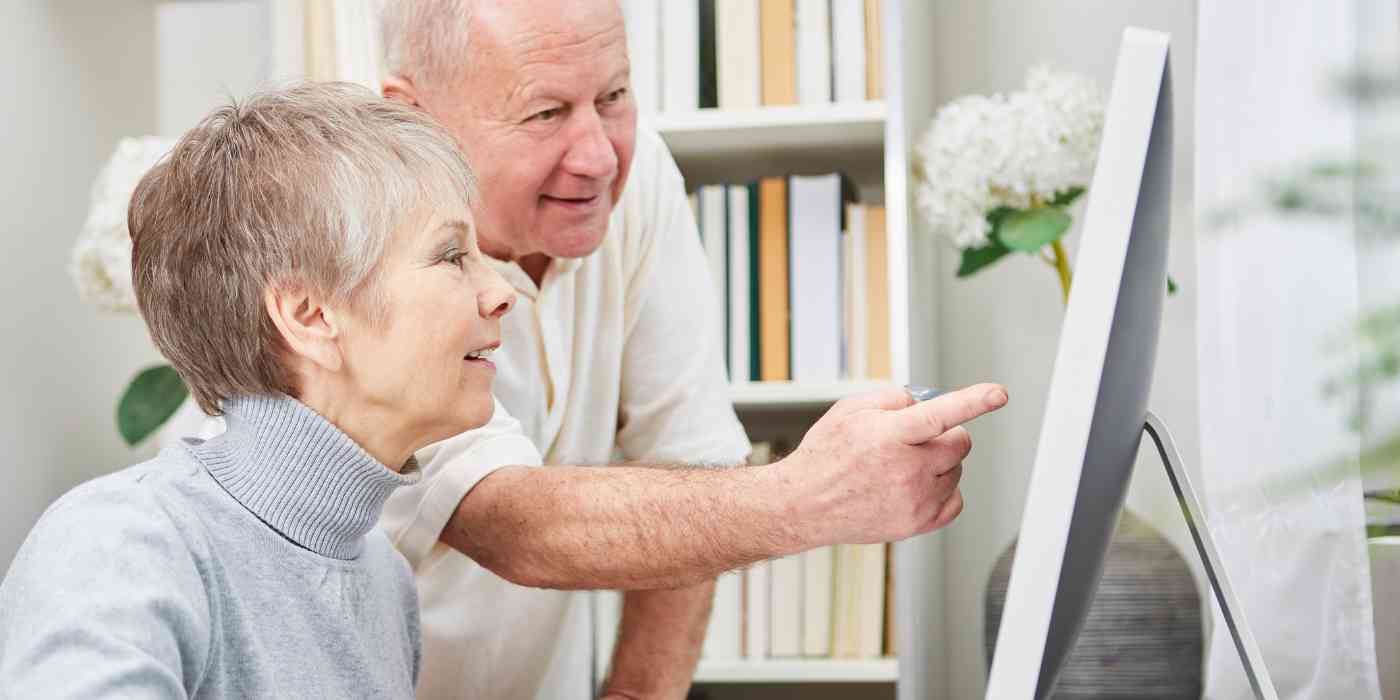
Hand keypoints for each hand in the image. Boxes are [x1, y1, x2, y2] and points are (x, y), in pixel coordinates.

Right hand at [775, 383, 1007, 547]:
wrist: (805, 504)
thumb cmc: (825, 456)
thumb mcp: (849, 409)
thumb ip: (892, 399)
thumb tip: (924, 401)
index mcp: (888, 436)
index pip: (940, 414)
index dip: (973, 402)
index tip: (999, 393)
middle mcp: (905, 469)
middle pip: (959, 443)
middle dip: (948, 433)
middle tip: (920, 436)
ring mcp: (914, 500)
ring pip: (957, 470)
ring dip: (942, 462)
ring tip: (905, 464)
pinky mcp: (917, 523)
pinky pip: (955, 501)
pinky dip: (945, 489)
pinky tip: (919, 485)